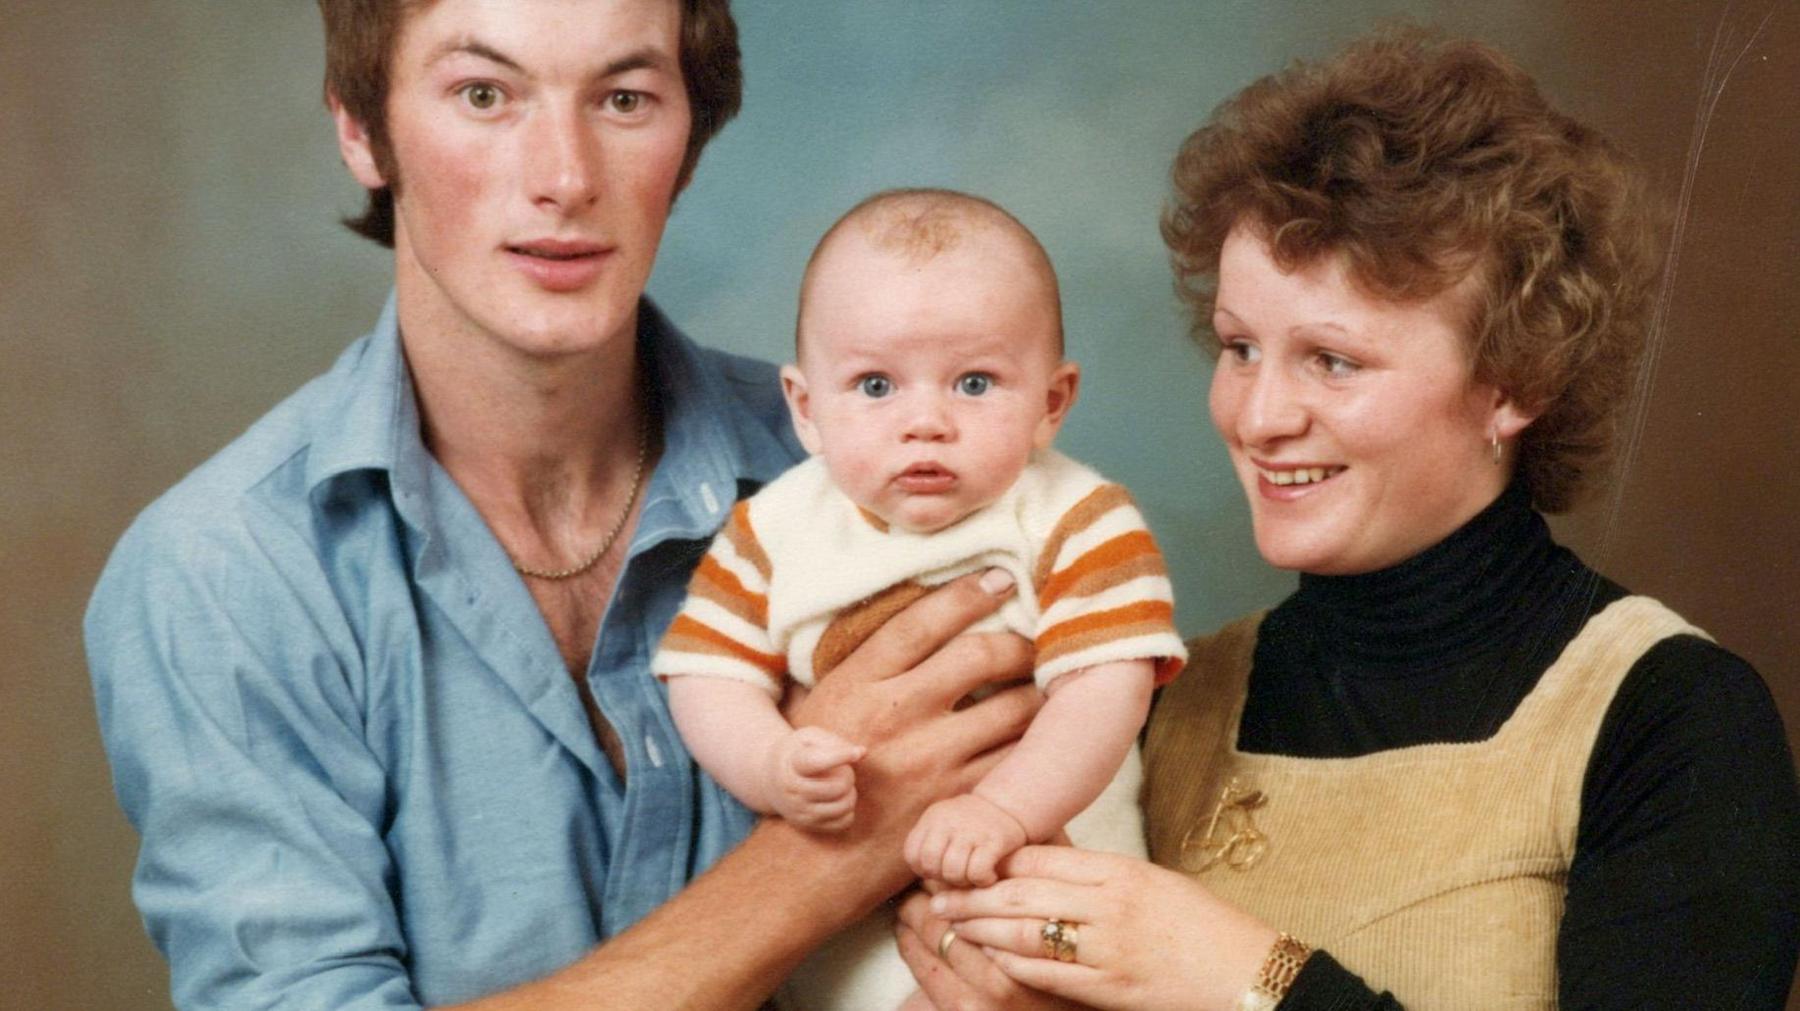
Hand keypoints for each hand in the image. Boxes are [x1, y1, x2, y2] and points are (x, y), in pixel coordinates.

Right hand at [767, 726, 863, 830]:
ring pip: (844, 806)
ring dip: (850, 793)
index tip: (858, 752)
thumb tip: (862, 753)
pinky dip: (848, 810)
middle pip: (838, 787)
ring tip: (841, 785)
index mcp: (793, 764)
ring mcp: (800, 811)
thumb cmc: (798, 753)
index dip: (841, 756)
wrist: (770, 779)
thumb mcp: (809, 737)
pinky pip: (844, 822)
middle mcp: (793, 791)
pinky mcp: (808, 825)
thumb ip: (834, 741)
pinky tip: (838, 799)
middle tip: (843, 770)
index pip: (817, 762)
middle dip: (848, 775)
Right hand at [782, 569, 1041, 902]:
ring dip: (1038, 690)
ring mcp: (934, 759)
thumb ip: (866, 666)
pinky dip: (1039, 742)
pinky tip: (1050, 733)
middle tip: (1037, 637)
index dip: (967, 593)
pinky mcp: (961, 801)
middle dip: (1018, 642)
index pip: (923, 620)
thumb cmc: (817, 778)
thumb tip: (914, 615)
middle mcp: (898, 714)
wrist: (813, 864)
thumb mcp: (822, 708)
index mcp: (860, 683)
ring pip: (1012, 707)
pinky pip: (1018, 761)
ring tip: (1052, 681)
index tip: (999, 579)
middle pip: (979, 656)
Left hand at [907, 793, 1028, 886]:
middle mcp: (949, 821)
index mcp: (932, 818)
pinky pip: (977, 872)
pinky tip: (989, 876)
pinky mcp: (994, 841)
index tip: (940, 869)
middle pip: (930, 863)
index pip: (912, 854)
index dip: (924, 869)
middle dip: (942, 877)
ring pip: (953, 871)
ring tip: (973, 876)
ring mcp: (972, 830)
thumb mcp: (944, 825)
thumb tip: (924, 882)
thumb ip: (930, 846)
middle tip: (958, 875)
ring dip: (963, 882)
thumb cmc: (972, 827)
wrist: (1008, 806)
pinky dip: (982, 881)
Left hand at [927, 846, 1277, 1010]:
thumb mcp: (1151, 882)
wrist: (1245, 971)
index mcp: (1119, 871)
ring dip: (981, 928)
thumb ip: (1100, 875)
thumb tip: (1047, 866)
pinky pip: (1047, 972)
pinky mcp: (1109, 985)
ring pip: (1025, 931)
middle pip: (1021, 893)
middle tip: (937, 893)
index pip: (1040, 859)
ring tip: (951, 923)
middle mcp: (1109, 904)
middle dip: (974, 894)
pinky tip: (989, 958)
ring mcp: (1107, 946)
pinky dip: (1012, 963)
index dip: (995, 861)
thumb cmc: (1200, 926)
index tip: (967, 861)